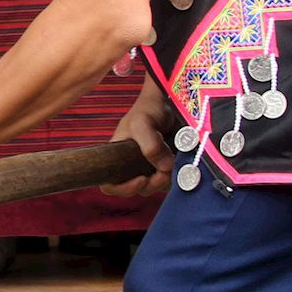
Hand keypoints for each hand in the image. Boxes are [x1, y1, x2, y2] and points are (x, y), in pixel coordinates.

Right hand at [104, 82, 175, 197]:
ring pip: (156, 186)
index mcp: (117, 158)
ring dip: (166, 180)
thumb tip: (164, 167)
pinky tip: (180, 162)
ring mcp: (152, 168)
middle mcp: (132, 166)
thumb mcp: (142, 123)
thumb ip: (149, 145)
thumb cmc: (147, 109)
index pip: (110, 185)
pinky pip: (171, 181)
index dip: (123, 188)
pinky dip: (177, 176)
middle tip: (164, 173)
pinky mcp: (168, 167)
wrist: (169, 102)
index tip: (141, 179)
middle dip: (152, 184)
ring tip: (173, 163)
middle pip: (138, 189)